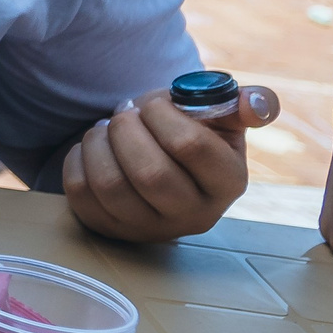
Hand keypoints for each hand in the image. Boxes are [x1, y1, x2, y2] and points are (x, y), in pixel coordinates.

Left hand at [64, 87, 280, 242]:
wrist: (157, 160)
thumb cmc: (191, 134)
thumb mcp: (222, 118)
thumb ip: (243, 104)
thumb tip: (253, 104)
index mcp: (229, 182)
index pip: (190, 147)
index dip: (162, 115)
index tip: (153, 104)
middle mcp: (195, 215)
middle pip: (150, 173)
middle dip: (126, 131)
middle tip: (124, 113)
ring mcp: (150, 228)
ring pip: (109, 184)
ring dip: (98, 142)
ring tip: (106, 128)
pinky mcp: (110, 229)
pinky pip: (79, 191)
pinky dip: (78, 158)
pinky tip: (93, 148)